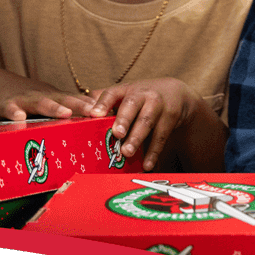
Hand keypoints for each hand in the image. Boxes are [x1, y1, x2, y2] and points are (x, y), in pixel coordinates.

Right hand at [0, 72, 98, 122]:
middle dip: (80, 106)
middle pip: (65, 100)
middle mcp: (43, 97)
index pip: (79, 102)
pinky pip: (9, 109)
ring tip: (65, 113)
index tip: (110, 113)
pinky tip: (19, 118)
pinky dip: (14, 113)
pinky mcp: (4, 105)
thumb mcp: (52, 100)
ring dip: (53, 108)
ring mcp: (24, 100)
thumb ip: (73, 107)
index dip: (94, 107)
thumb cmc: (29, 97)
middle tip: (95, 112)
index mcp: (57, 98)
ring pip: (40, 103)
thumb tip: (101, 115)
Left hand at [89, 78, 203, 170]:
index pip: (112, 93)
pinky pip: (161, 136)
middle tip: (117, 134)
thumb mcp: (125, 94)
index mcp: (126, 90)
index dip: (103, 103)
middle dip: (124, 120)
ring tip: (127, 153)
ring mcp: (158, 104)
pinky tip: (147, 165)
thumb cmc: (141, 97)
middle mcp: (142, 94)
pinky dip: (154, 152)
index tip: (95, 114)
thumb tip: (79, 112)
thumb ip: (104, 102)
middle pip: (132, 106)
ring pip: (147, 122)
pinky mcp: (171, 116)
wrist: (175, 92)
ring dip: (137, 138)